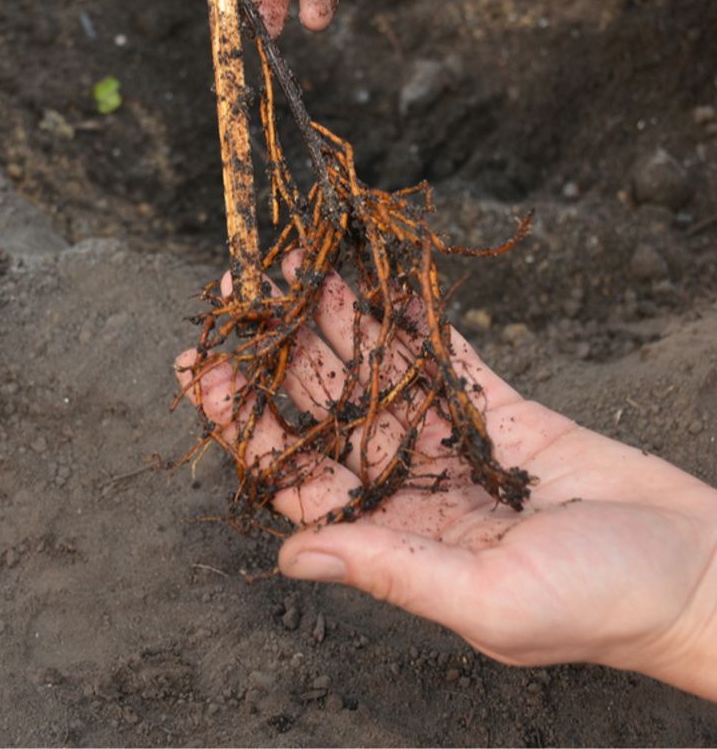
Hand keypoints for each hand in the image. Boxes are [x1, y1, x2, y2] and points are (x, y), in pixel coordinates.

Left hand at [175, 254, 716, 699]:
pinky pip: (444, 357)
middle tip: (240, 290)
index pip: (297, 475)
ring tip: (296, 266)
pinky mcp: (503, 411)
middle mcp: (415, 487)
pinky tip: (375, 283)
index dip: (245, 420)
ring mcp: (458, 444)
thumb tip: (289, 555)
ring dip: (337, 322)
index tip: (203, 365)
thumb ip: (389, 571)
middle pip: (328, 411)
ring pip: (379, 374)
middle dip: (280, 351)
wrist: (697, 570)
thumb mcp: (488, 601)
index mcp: (398, 538)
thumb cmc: (602, 603)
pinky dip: (411, 320)